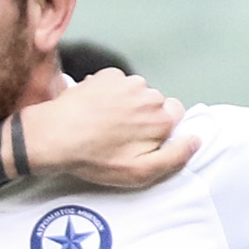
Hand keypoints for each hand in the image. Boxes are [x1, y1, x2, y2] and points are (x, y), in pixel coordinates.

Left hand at [25, 70, 194, 190]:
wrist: (54, 136)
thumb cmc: (94, 159)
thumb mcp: (139, 173)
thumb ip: (174, 157)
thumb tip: (195, 140)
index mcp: (161, 119)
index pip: (176, 116)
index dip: (160, 130)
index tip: (141, 141)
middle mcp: (149, 94)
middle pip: (155, 104)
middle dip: (142, 118)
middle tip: (118, 137)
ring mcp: (127, 82)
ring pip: (136, 93)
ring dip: (125, 105)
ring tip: (103, 124)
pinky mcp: (106, 75)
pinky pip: (116, 84)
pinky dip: (109, 94)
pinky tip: (94, 110)